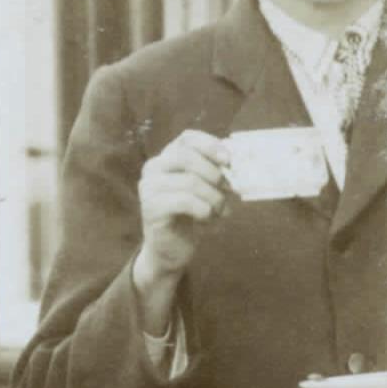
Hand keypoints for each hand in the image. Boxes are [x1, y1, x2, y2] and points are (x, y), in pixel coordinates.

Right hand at [132, 130, 231, 288]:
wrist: (171, 248)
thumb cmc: (192, 215)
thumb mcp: (206, 189)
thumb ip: (216, 173)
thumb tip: (238, 162)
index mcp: (167, 158)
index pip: (187, 138)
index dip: (210, 145)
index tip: (229, 160)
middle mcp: (153, 168)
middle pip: (186, 157)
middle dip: (213, 173)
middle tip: (229, 190)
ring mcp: (149, 188)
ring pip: (189, 181)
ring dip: (214, 197)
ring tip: (221, 210)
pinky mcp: (151, 208)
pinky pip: (185, 201)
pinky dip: (204, 210)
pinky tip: (207, 218)